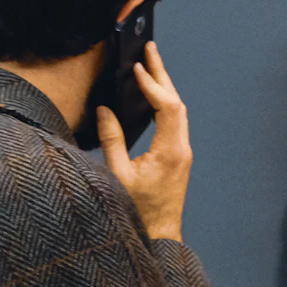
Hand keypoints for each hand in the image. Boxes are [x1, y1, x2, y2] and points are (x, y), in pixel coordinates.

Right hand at [96, 42, 190, 241]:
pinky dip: (163, 102)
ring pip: (177, 111)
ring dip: (164, 87)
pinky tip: (152, 96)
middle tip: (149, 48)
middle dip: (162, 74)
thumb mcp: (118, 176)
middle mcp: (181, 149)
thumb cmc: (138, 213)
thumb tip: (104, 111)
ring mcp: (182, 153)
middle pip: (176, 102)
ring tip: (150, 64)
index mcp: (170, 152)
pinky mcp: (177, 158)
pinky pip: (174, 122)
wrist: (160, 238)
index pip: (166, 106)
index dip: (152, 84)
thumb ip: (111, 141)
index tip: (136, 67)